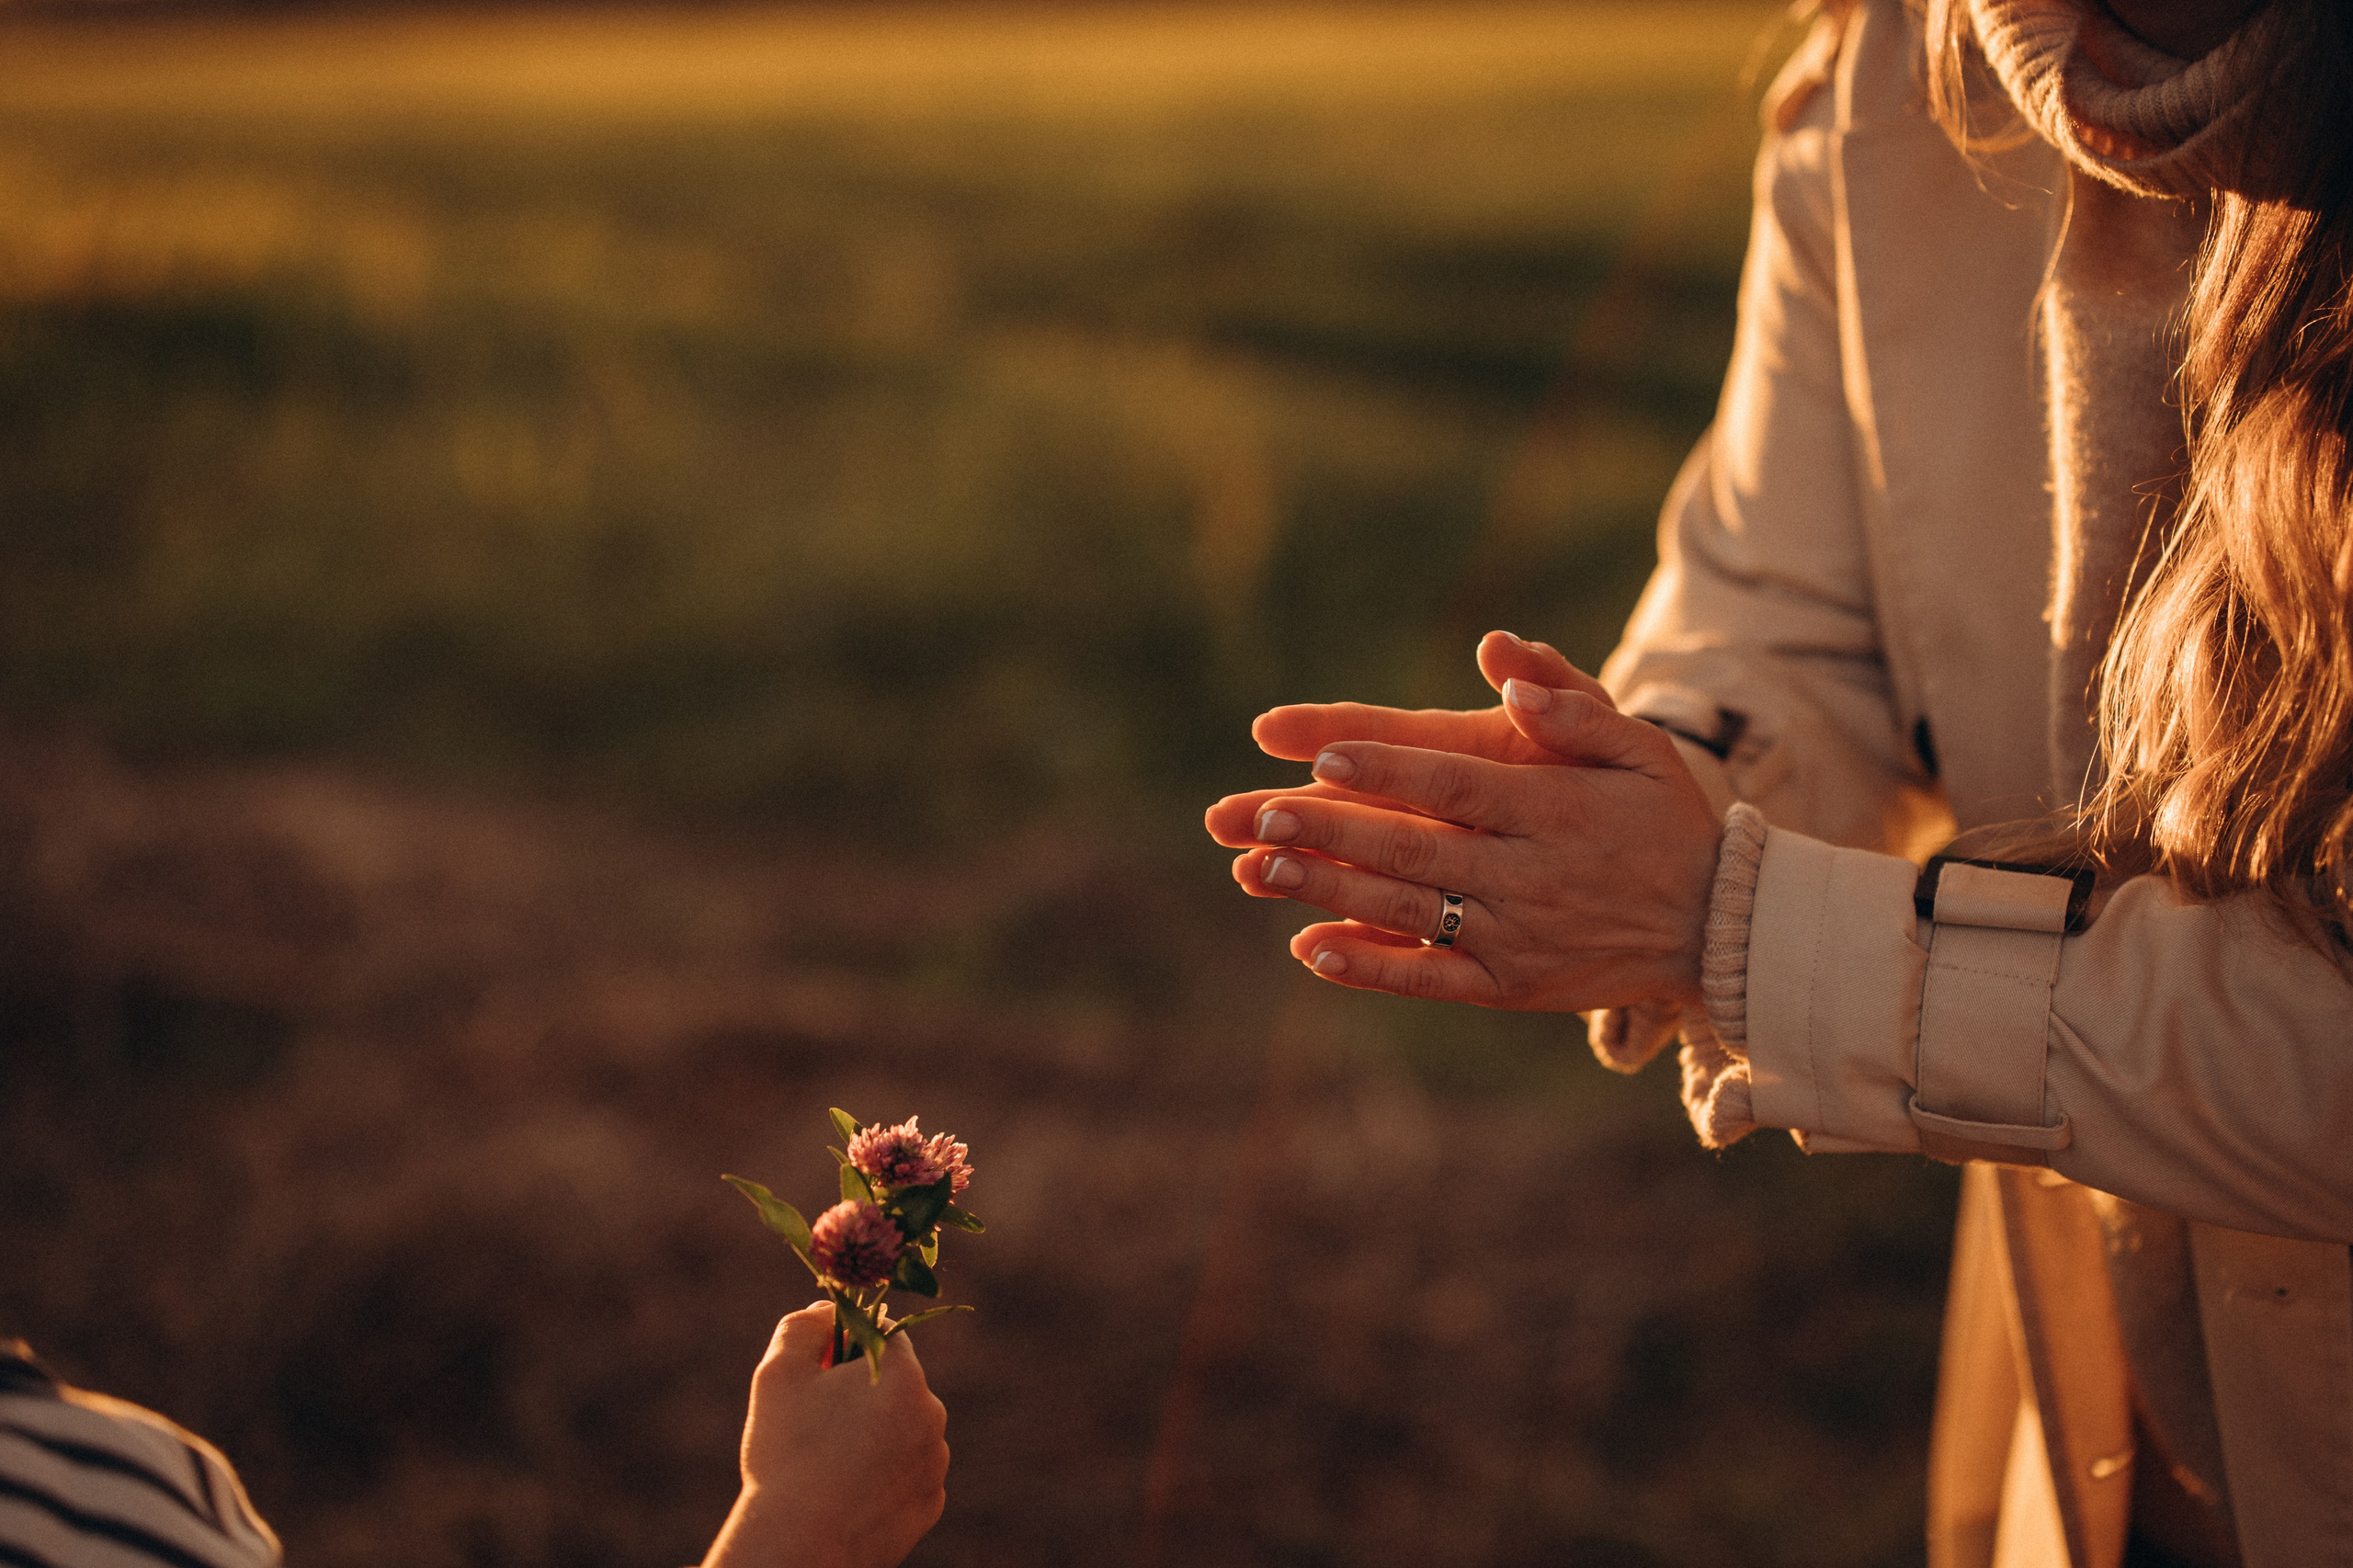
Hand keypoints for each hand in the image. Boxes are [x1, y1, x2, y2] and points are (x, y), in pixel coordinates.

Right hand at [701, 1304, 949, 1567]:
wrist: (799, 1547)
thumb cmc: (786, 1455)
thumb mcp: (778, 1374)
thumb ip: (803, 1327)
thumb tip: (826, 1311)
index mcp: (903, 1375)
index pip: (884, 1337)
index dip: (847, 1346)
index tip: (819, 1371)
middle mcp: (931, 1415)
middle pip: (895, 1386)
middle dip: (861, 1395)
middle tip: (817, 1423)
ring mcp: (935, 1464)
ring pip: (903, 1432)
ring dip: (875, 1436)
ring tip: (829, 1465)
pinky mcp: (929, 1505)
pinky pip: (906, 1475)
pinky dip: (883, 1478)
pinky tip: (847, 1493)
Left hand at [1217, 669, 1722, 1012]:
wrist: (1717, 929)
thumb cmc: (1667, 821)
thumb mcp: (1642, 746)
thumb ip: (1574, 702)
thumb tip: (1503, 664)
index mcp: (1555, 809)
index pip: (1456, 785)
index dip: (1389, 771)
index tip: (1324, 756)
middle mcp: (1530, 876)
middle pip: (1416, 851)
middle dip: (1334, 832)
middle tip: (1260, 815)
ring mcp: (1515, 938)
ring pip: (1408, 913)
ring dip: (1330, 892)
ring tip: (1257, 870)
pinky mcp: (1507, 987)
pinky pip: (1428, 980)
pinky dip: (1368, 967)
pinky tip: (1309, 947)